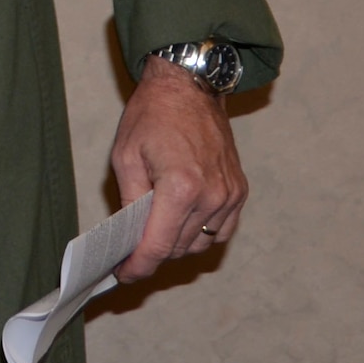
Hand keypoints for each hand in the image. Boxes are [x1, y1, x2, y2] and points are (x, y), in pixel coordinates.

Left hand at [109, 58, 247, 282]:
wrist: (190, 87)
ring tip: (151, 236)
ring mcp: (230, 195)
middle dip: (152, 255)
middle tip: (128, 254)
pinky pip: (221, 231)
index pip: (158, 244)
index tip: (124, 274)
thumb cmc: (153, 115)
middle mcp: (212, 196)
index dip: (139, 265)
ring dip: (175, 246)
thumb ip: (130, 201)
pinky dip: (200, 235)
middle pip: (179, 247)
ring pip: (201, 243)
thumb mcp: (125, 156)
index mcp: (181, 186)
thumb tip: (128, 236)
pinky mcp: (239, 192)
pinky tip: (179, 226)